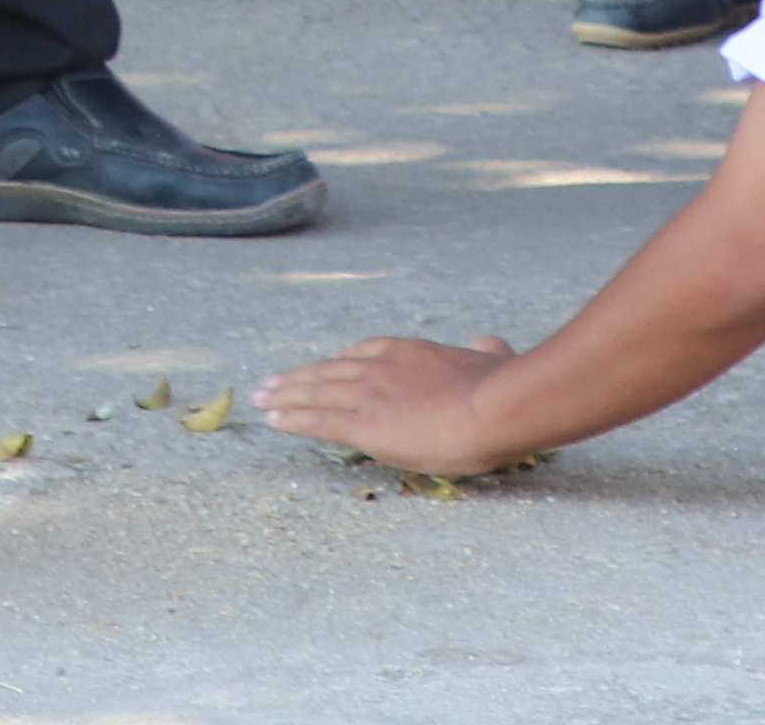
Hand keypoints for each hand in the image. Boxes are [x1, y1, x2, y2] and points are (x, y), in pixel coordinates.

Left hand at [260, 335, 523, 474]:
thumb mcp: (495, 357)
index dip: (342, 360)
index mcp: (412, 352)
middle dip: (300, 376)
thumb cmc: (501, 388)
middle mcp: (383, 367)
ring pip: (316, 391)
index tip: (326, 364)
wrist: (493, 407)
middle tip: (273, 381)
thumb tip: (489, 340)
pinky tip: (274, 420)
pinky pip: (318, 420)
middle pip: (330, 369)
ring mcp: (370, 394)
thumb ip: (488, 350)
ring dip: (286, 394)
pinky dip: (293, 418)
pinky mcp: (364, 425)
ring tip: (262, 397)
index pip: (366, 352)